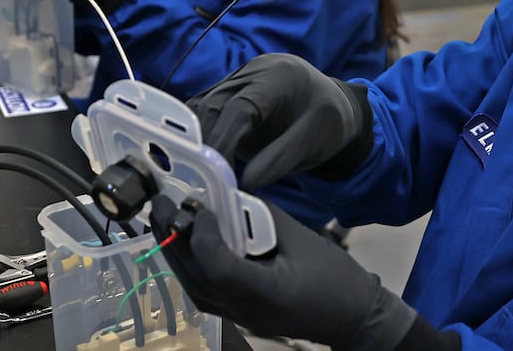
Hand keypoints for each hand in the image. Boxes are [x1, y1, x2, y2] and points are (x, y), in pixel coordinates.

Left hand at [149, 195, 417, 350]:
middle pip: (194, 278)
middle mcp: (244, 310)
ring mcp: (238, 317)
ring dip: (175, 252)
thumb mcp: (300, 237)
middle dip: (172, 239)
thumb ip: (261, 217)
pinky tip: (185, 240)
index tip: (197, 205)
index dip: (202, 236)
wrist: (353, 317)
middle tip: (159, 204)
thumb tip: (227, 194)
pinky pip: (203, 291)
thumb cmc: (334, 276)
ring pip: (192, 287)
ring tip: (163, 219)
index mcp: (266, 293)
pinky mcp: (237, 315)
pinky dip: (189, 264)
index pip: (218, 268)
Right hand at [189, 53, 372, 189]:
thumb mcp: (313, 142)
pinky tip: (202, 159)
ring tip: (200, 172)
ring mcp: (237, 80)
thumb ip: (279, 160)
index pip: (239, 107)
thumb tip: (245, 183)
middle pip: (213, 104)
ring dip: (197, 138)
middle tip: (204, 179)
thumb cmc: (328, 122)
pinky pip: (205, 111)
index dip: (224, 140)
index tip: (217, 172)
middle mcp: (252, 72)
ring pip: (202, 107)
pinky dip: (201, 134)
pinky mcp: (228, 93)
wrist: (334, 106)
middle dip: (206, 142)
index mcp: (277, 77)